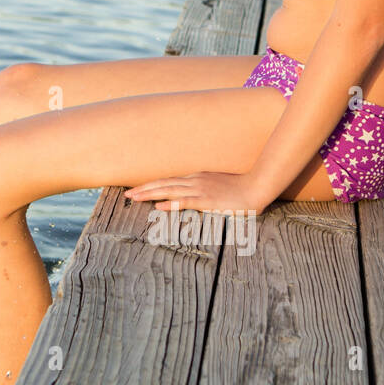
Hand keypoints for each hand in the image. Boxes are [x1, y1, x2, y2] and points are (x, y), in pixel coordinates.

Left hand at [124, 171, 269, 215]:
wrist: (256, 187)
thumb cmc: (239, 190)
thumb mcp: (217, 187)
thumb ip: (203, 191)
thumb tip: (191, 198)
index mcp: (196, 178)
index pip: (168, 181)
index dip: (151, 185)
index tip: (136, 189)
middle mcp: (194, 181)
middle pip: (163, 183)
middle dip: (143, 189)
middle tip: (127, 195)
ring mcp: (200, 190)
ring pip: (169, 190)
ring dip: (149, 194)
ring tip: (133, 198)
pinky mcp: (207, 201)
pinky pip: (185, 202)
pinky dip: (170, 204)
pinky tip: (158, 207)